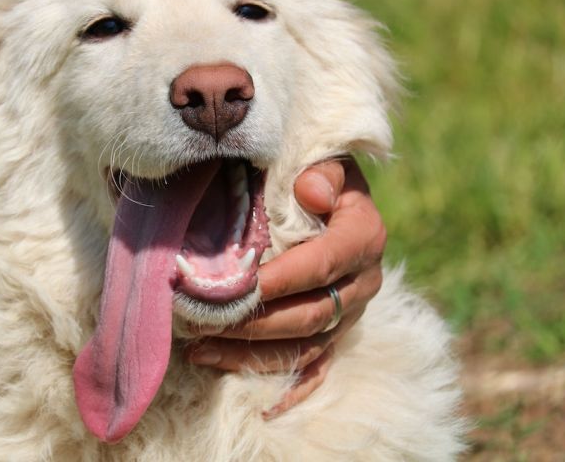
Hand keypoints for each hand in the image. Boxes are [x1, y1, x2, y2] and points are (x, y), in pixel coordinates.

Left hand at [186, 158, 385, 416]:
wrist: (331, 197)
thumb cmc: (316, 175)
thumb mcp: (324, 160)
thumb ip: (322, 171)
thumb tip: (311, 192)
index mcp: (363, 235)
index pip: (323, 263)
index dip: (283, 278)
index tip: (241, 285)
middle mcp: (363, 280)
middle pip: (311, 313)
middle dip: (256, 321)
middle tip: (206, 321)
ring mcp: (350, 312)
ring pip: (305, 345)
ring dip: (253, 353)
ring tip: (202, 350)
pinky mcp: (336, 332)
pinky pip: (317, 367)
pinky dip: (291, 387)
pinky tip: (261, 405)